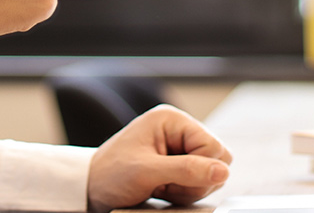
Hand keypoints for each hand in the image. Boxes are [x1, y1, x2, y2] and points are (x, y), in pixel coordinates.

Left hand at [87, 105, 232, 212]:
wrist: (91, 190)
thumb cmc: (110, 175)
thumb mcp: (146, 172)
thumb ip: (186, 170)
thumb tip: (222, 171)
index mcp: (172, 120)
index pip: (214, 146)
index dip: (201, 169)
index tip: (172, 178)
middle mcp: (179, 131)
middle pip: (218, 159)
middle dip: (196, 180)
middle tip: (166, 185)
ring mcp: (180, 148)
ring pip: (212, 174)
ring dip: (189, 189)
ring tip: (161, 188)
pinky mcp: (179, 165)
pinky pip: (200, 183)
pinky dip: (185, 193)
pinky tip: (164, 191)